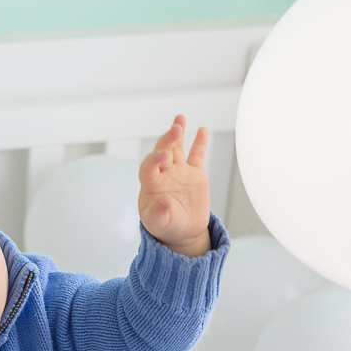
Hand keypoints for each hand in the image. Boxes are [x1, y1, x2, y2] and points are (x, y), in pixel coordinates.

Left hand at [137, 115, 211, 255]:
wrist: (182, 231)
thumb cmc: (165, 226)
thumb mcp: (158, 224)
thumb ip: (158, 213)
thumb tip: (163, 201)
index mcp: (150, 184)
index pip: (148, 166)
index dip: (154, 159)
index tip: (163, 154)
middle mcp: (163, 173)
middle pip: (163, 151)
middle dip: (168, 139)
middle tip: (176, 128)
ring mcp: (179, 171)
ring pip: (177, 148)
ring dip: (178, 133)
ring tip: (180, 119)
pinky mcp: (195, 174)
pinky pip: (197, 155)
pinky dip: (199, 142)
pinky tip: (201, 129)